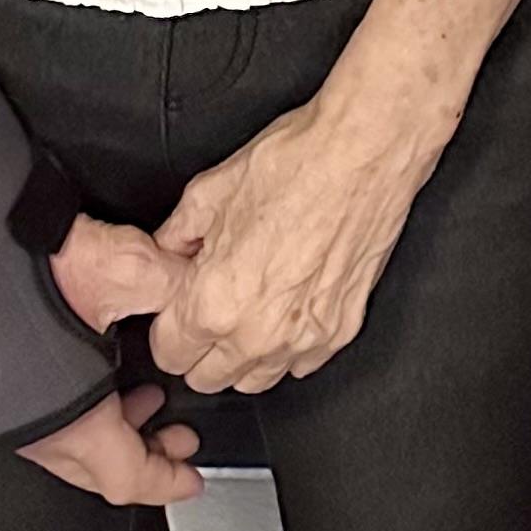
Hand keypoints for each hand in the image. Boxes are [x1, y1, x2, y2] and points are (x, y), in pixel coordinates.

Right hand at [18, 218, 200, 504]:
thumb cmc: (24, 262)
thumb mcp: (128, 269)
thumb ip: (179, 286)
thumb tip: (208, 288)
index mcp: (71, 419)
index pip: (127, 478)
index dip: (167, 482)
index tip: (191, 479)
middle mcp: (36, 428)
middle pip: (99, 471)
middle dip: (146, 455)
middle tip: (177, 435)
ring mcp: (10, 412)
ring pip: (73, 447)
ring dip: (115, 430)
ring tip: (146, 398)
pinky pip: (49, 421)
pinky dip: (83, 411)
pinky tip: (99, 374)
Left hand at [149, 61, 446, 393]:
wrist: (363, 150)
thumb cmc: (296, 163)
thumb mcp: (210, 190)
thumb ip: (176, 235)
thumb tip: (167, 252)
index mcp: (214, 302)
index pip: (168, 354)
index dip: (169, 326)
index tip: (179, 307)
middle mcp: (257, 333)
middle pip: (207, 378)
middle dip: (201, 346)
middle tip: (212, 305)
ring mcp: (303, 337)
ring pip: (255, 380)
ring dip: (244, 355)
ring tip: (251, 308)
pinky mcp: (341, 330)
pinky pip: (302, 364)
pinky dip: (290, 345)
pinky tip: (289, 305)